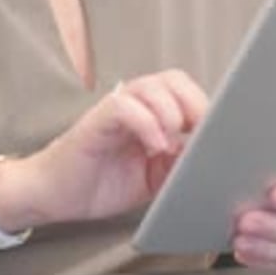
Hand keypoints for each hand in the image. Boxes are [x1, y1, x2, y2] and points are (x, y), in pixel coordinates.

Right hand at [27, 69, 206, 223]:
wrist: (56, 195)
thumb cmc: (102, 183)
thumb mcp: (154, 179)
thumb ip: (179, 165)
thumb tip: (209, 158)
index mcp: (152, 113)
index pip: (185, 90)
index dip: (205, 105)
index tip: (219, 132)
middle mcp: (135, 104)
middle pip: (173, 79)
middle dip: (193, 104)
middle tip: (198, 134)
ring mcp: (115, 109)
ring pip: (151, 86)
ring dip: (171, 113)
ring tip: (171, 145)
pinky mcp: (96, 120)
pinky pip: (125, 106)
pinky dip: (147, 123)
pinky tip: (154, 147)